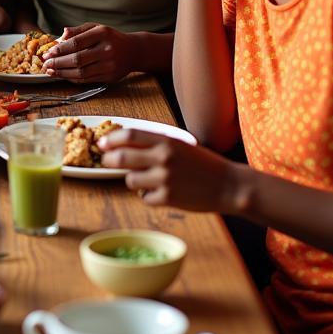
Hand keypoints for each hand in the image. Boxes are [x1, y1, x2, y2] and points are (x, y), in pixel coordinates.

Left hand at [40, 24, 137, 82]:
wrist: (134, 51)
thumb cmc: (110, 38)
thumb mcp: (96, 28)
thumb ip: (78, 30)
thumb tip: (61, 35)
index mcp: (102, 34)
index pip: (76, 43)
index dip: (60, 49)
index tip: (48, 52)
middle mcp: (107, 50)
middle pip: (77, 59)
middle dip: (58, 63)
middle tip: (45, 64)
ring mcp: (109, 65)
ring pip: (81, 72)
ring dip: (62, 73)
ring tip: (50, 71)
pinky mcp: (110, 77)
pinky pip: (87, 80)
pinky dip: (72, 78)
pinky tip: (62, 75)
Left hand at [98, 128, 239, 212]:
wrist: (230, 186)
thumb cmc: (205, 164)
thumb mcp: (181, 145)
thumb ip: (156, 144)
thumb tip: (123, 144)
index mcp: (167, 141)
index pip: (129, 135)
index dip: (111, 139)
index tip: (102, 143)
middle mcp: (164, 158)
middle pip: (121, 157)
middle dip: (109, 160)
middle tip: (107, 162)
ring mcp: (165, 179)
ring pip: (130, 180)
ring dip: (133, 180)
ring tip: (147, 180)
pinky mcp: (168, 198)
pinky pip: (144, 198)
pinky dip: (148, 196)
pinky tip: (160, 193)